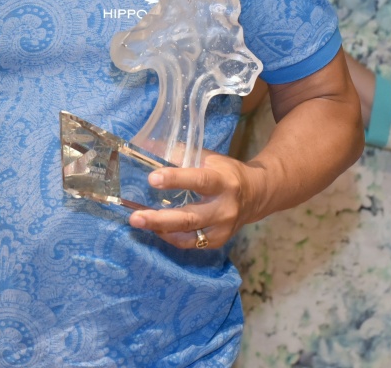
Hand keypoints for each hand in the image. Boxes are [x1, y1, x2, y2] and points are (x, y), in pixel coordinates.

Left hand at [125, 151, 254, 249]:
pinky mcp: (218, 241)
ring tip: (138, 222)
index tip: (152, 179)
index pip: (199, 181)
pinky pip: (190, 243)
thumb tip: (148, 147)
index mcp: (223, 182)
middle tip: (134, 217)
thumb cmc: (226, 172)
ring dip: (161, 230)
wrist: (256, 195)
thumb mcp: (208, 158)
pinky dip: (171, 236)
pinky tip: (157, 228)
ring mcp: (222, 228)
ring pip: (188, 235)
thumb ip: (181, 154)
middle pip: (189, 217)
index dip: (175, 180)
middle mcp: (224, 208)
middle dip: (159, 219)